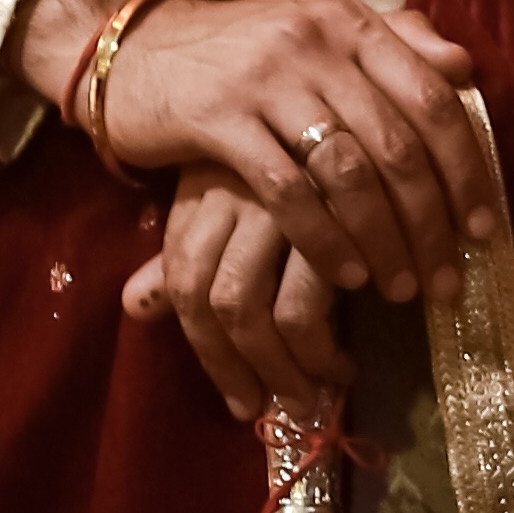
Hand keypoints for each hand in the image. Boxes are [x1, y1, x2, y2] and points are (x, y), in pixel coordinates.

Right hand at [20, 0, 493, 304]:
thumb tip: (464, 66)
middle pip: (397, 145)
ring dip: (383, 241)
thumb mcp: (317, 30)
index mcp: (349, 23)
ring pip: (347, 173)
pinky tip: (345, 277)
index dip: (466, 169)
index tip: (484, 229)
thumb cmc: (241, 50)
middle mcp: (315, 44)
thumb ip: (391, 41)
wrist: (134, 47)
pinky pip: (287, 192)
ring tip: (400, 288)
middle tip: (445, 278)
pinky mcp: (217, 118)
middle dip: (430, 223)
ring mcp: (264, 79)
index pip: (431, 99)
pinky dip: (325, 241)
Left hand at [122, 174, 356, 419]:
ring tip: (310, 395)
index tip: (236, 393)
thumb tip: (135, 308)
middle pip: (209, 298)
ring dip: (278, 369)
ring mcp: (277, 206)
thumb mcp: (233, 192)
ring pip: (248, 309)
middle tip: (264, 406)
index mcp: (202, 190)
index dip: (204, 345)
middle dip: (232, 367)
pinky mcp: (327, 220)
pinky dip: (318, 350)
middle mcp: (231, 196)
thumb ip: (189, 252)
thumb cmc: (302, 158)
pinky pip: (302, 308)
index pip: (180, 277)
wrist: (378, 106)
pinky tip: (343, 363)